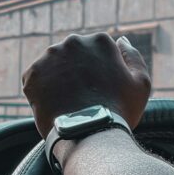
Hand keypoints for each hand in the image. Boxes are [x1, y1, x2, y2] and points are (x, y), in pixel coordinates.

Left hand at [22, 33, 150, 137]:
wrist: (89, 134)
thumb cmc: (120, 110)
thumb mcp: (141, 82)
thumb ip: (133, 56)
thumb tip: (122, 40)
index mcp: (100, 40)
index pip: (100, 51)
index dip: (103, 71)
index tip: (104, 88)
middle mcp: (73, 42)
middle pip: (76, 55)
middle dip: (79, 71)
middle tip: (87, 96)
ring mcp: (50, 57)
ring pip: (56, 65)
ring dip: (61, 78)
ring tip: (70, 102)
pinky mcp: (32, 74)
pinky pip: (38, 79)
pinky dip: (45, 90)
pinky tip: (57, 104)